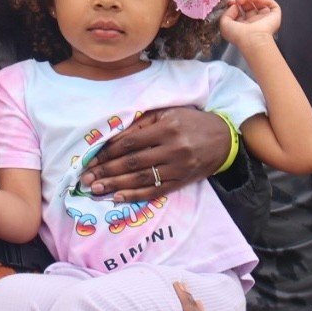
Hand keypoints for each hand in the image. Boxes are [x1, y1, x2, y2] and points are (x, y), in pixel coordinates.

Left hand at [80, 108, 229, 202]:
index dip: (108, 152)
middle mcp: (172, 149)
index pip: (130, 142)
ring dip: (115, 185)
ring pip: (141, 179)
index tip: (90, 160)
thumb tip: (114, 136)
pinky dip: (135, 195)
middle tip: (86, 179)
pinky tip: (118, 197)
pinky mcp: (181, 182)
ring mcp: (178, 168)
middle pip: (132, 163)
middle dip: (106, 171)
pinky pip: (155, 191)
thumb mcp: (168, 113)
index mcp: (166, 128)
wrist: (224, 139)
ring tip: (96, 190)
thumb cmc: (191, 121)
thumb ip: (142, 123)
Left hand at [218, 0, 280, 50]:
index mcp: (242, 26)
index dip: (234, 4)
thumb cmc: (237, 34)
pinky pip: (272, 5)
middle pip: (248, 7)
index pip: (239, 12)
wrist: (252, 40)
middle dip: (243, 0)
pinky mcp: (274, 17)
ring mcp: (264, 20)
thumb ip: (226, 12)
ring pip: (260, 5)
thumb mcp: (224, 24)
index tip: (231, 1)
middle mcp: (253, 23)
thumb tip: (234, 6)